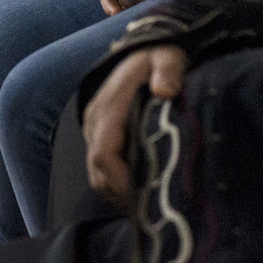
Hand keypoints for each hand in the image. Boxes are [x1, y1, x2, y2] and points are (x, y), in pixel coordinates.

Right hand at [84, 45, 188, 211]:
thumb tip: (164, 91)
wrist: (146, 48)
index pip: (103, 151)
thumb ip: (167, 71)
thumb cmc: (160, 56)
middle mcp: (96, 118)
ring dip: (116, 192)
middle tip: (149, 213)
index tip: (142, 196)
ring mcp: (95, 125)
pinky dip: (115, 182)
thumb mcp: (167, 57)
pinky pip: (100, 165)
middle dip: (119, 194)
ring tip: (145, 207)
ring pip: (96, 172)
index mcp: (111, 105)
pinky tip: (139, 191)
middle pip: (97, 169)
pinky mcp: (100, 131)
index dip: (119, 179)